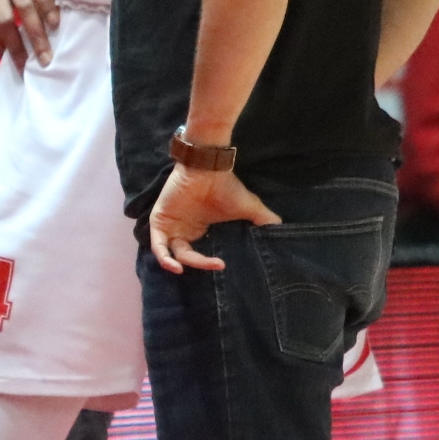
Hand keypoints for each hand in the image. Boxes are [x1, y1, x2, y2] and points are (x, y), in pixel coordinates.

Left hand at [148, 161, 280, 272]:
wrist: (209, 168)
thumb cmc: (226, 187)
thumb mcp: (249, 207)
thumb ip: (263, 220)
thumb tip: (281, 232)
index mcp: (199, 229)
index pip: (198, 254)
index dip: (208, 264)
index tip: (223, 266)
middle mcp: (184, 229)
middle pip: (186, 256)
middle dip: (200, 264)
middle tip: (218, 265)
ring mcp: (171, 224)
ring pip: (170, 253)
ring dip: (177, 265)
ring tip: (188, 271)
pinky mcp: (160, 220)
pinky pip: (157, 245)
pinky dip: (164, 258)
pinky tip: (176, 266)